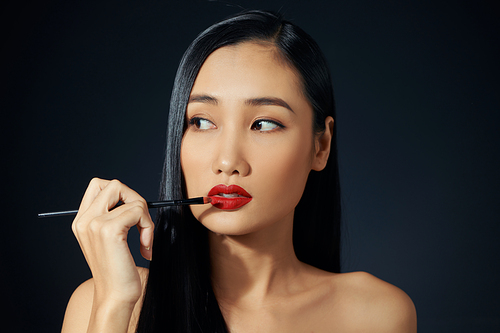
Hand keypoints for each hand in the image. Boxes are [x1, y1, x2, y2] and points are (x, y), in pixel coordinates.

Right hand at [72, 178, 153, 306]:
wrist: (115, 296)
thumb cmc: (118, 270)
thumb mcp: (110, 239)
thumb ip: (112, 216)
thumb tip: (132, 197)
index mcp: (81, 221)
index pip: (99, 185)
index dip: (122, 194)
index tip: (132, 216)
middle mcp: (84, 220)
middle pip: (115, 185)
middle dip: (136, 200)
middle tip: (141, 223)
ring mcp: (95, 223)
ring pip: (132, 199)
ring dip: (145, 218)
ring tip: (144, 239)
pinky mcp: (109, 230)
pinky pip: (138, 211)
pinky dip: (148, 227)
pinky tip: (144, 246)